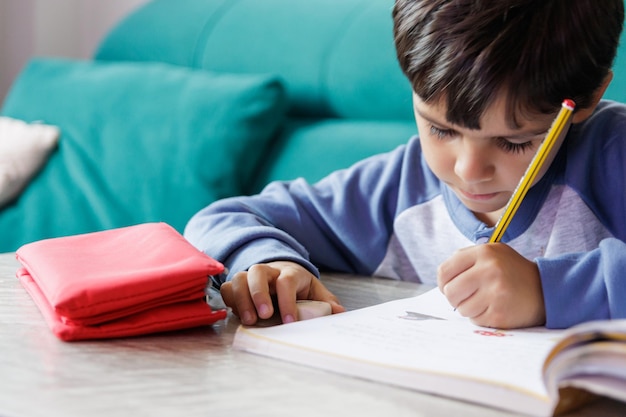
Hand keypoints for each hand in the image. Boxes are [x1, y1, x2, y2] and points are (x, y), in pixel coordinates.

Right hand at [220, 261, 344, 324]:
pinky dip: (229, 299)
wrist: (282, 274)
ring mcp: (251, 276)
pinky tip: (236, 314)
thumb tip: (339, 313)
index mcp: (291, 272)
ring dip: (241, 299)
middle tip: (263, 315)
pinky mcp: (238, 285)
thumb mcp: (316, 293)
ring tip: (249, 321)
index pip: (286, 280)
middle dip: (259, 293)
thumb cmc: (300, 288)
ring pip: (240, 277)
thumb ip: (326, 303)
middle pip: (258, 272)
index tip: (290, 321)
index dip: (287, 300)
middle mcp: (269, 271)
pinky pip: (227, 287)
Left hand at [437, 243, 545, 328]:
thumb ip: (466, 259)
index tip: (450, 286)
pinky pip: (475, 320)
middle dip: (455, 297)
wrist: (545, 290)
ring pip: (461, 308)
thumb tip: (442, 277)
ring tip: (485, 300)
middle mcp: (489, 270)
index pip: (444, 271)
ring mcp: (495, 293)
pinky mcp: (500, 313)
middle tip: (467, 296)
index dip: (443, 282)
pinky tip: (494, 308)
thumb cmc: (511, 272)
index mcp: (484, 253)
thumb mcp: (492, 253)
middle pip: (450, 292)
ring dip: (469, 308)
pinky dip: (481, 317)